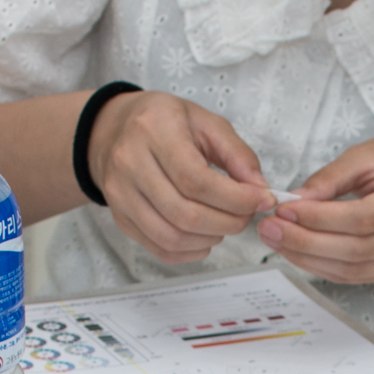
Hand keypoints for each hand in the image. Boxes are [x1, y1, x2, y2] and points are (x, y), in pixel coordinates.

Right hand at [88, 89, 273, 263]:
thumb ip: (238, 155)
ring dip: (210, 238)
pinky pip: (159, 248)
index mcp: (154, 131)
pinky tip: (204, 236)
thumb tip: (260, 190)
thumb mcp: (206, 123)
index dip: (235, 199)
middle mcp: (129, 163)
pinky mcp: (120, 218)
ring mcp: (120, 194)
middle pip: (185, 214)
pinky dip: (190, 251)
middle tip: (246, 215)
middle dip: (228, 222)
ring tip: (225, 223)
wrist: (113, 129)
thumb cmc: (164, 123)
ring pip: (171, 237)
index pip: (196, 181)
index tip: (261, 200)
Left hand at [262, 135, 373, 283]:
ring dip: (311, 259)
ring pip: (358, 270)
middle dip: (308, 242)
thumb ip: (332, 176)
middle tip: (270, 229)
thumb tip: (296, 201)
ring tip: (278, 241)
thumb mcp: (369, 153)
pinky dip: (325, 267)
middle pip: (361, 249)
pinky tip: (300, 253)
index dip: (322, 219)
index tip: (285, 210)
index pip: (368, 217)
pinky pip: (360, 277)